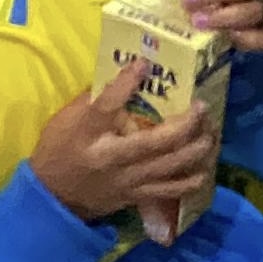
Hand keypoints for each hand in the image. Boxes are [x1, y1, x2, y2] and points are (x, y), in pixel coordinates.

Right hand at [29, 65, 218, 229]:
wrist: (52, 198)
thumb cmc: (58, 151)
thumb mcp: (65, 121)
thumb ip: (95, 100)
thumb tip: (129, 74)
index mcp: (87, 135)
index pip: (106, 106)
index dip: (125, 83)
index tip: (144, 64)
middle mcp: (111, 158)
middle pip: (157, 142)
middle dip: (187, 123)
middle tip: (202, 106)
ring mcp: (129, 180)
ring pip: (174, 165)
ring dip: (199, 147)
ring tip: (211, 130)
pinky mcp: (138, 196)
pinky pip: (175, 189)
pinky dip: (195, 176)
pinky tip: (206, 161)